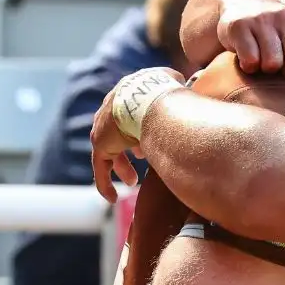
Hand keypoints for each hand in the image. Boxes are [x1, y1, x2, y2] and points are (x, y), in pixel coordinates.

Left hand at [89, 67, 182, 201]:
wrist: (150, 99)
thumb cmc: (168, 93)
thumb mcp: (173, 85)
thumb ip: (175, 87)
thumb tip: (184, 87)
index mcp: (127, 95)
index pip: (128, 114)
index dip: (139, 129)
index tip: (148, 142)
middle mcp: (111, 109)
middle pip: (117, 133)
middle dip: (129, 147)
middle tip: (142, 158)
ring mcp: (103, 127)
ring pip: (108, 152)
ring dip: (122, 167)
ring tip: (134, 181)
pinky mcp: (100, 144)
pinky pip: (100, 168)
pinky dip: (105, 183)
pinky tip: (112, 198)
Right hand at [220, 0, 284, 78]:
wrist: (245, 4)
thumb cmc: (281, 32)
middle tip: (283, 65)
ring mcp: (263, 18)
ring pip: (273, 64)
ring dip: (269, 70)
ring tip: (265, 59)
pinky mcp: (240, 25)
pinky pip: (251, 61)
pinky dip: (250, 67)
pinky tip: (250, 57)